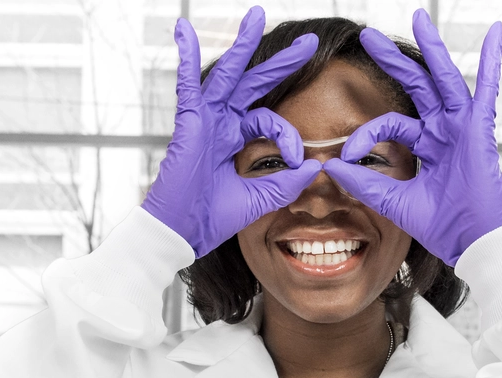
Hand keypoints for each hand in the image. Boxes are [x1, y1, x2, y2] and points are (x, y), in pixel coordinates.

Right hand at [143, 8, 324, 257]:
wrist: (185, 232)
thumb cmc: (213, 218)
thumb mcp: (261, 198)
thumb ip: (288, 183)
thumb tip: (317, 166)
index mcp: (234, 138)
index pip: (269, 121)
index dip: (288, 136)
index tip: (296, 160)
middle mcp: (221, 123)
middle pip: (255, 83)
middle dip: (282, 62)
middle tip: (311, 42)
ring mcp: (205, 119)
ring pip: (229, 74)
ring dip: (243, 44)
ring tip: (256, 15)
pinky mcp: (190, 122)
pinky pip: (188, 83)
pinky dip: (186, 56)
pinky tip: (183, 29)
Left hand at [321, 10, 501, 266]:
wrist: (471, 242)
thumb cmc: (443, 227)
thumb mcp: (394, 201)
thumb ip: (364, 183)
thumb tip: (330, 165)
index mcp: (427, 146)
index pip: (390, 124)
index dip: (365, 134)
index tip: (347, 154)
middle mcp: (444, 131)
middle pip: (415, 85)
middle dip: (392, 60)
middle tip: (368, 37)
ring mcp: (462, 127)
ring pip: (443, 78)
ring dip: (430, 48)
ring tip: (417, 18)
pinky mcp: (479, 129)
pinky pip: (487, 89)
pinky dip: (492, 62)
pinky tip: (495, 34)